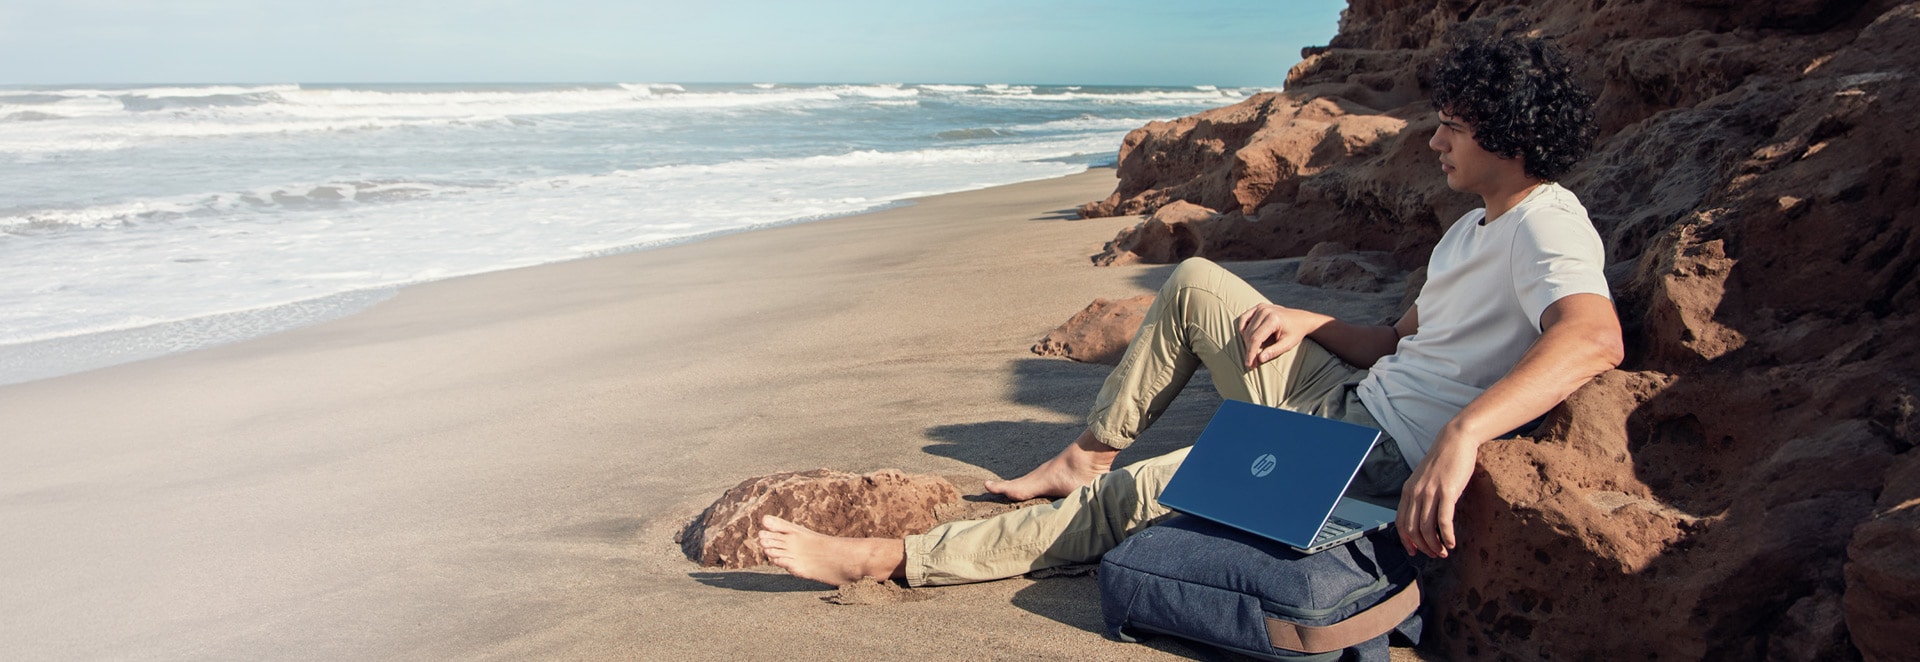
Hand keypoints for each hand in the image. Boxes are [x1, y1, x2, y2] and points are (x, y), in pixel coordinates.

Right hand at [1234, 303, 1321, 369]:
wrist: (1302, 319)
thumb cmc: (1296, 332)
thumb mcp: (1288, 344)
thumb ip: (1274, 351)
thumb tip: (1259, 359)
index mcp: (1273, 319)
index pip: (1256, 338)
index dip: (1251, 353)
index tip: (1249, 364)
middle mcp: (1265, 311)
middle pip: (1249, 334)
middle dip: (1249, 349)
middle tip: (1252, 362)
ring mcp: (1261, 307)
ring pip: (1246, 328)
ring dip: (1246, 341)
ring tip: (1252, 351)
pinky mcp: (1258, 307)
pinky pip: (1244, 318)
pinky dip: (1243, 329)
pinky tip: (1246, 338)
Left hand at [1395, 438, 1480, 557]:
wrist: (1455, 441)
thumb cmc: (1443, 461)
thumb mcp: (1424, 479)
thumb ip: (1420, 496)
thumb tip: (1422, 517)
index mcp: (1408, 491)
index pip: (1401, 523)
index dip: (1407, 541)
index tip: (1415, 552)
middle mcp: (1416, 493)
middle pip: (1413, 529)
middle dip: (1423, 547)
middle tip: (1435, 554)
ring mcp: (1430, 492)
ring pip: (1427, 528)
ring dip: (1435, 545)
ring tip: (1444, 551)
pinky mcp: (1447, 491)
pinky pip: (1444, 521)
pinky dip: (1447, 536)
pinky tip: (1452, 543)